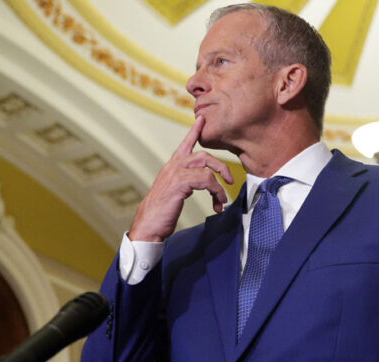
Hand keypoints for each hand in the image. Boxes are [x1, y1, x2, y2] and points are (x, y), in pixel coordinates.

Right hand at [128, 116, 233, 241]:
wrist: (148, 225)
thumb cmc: (161, 212)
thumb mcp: (173, 192)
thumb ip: (184, 182)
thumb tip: (198, 183)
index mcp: (171, 167)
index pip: (185, 144)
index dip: (195, 131)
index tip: (202, 119)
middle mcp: (173, 166)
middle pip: (203, 155)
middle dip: (221, 166)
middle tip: (230, 180)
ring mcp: (175, 174)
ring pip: (207, 169)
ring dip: (220, 185)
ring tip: (222, 199)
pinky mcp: (179, 184)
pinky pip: (206, 181)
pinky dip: (216, 192)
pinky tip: (217, 204)